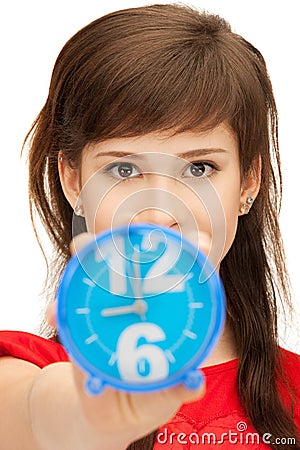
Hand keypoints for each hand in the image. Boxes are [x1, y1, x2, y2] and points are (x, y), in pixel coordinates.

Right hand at [46, 231, 207, 448]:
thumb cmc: (147, 396)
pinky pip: (67, 310)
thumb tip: (194, 383)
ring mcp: (107, 307)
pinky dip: (59, 308)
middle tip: (129, 230)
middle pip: (137, 261)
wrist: (110, 410)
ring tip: (82, 248)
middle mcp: (137, 302)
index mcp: (166, 314)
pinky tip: (55, 312)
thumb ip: (179, 388)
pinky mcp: (79, 321)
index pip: (184, 276)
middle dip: (132, 240)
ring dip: (89, 258)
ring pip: (98, 274)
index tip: (201, 241)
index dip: (193, 254)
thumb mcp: (165, 394)